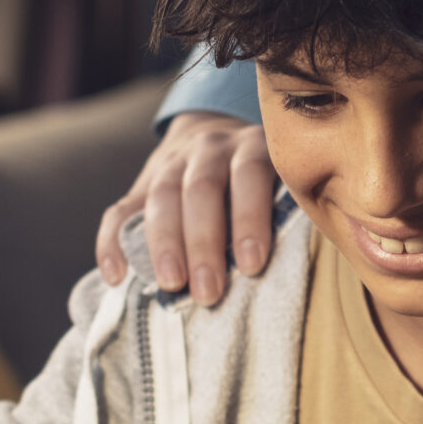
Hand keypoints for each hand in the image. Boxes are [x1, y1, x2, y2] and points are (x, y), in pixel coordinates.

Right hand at [94, 112, 278, 304]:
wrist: (214, 132)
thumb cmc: (264, 180)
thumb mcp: (283, 177)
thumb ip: (289, 207)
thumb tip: (310, 262)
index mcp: (252, 146)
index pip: (249, 176)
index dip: (249, 219)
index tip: (252, 265)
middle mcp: (210, 148)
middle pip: (200, 189)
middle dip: (204, 243)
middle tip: (209, 291)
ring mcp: (171, 163)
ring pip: (161, 197)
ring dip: (164, 244)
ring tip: (171, 285)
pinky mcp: (140, 184)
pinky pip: (119, 211)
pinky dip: (112, 244)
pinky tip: (116, 276)